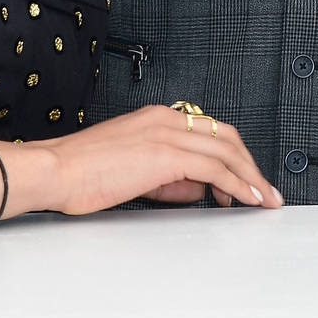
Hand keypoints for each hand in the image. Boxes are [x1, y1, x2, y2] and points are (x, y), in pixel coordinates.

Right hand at [0, 104, 281, 226]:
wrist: (54, 171)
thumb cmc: (80, 173)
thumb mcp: (132, 172)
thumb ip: (166, 177)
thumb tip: (192, 189)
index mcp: (156, 118)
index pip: (208, 131)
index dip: (232, 155)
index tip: (244, 178)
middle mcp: (165, 119)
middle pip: (226, 137)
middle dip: (250, 165)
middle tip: (264, 190)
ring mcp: (167, 134)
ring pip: (227, 151)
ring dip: (251, 177)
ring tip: (264, 199)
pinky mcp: (166, 154)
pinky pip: (214, 168)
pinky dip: (237, 183)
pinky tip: (245, 199)